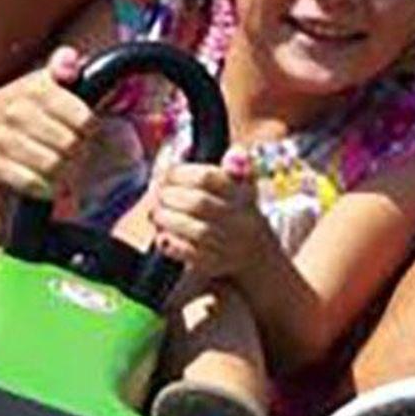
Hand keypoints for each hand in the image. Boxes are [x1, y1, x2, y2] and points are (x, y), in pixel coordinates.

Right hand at [0, 47, 96, 200]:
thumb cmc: (22, 104)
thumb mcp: (42, 80)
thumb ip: (63, 66)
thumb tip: (69, 59)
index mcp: (37, 90)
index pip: (83, 118)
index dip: (92, 131)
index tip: (90, 133)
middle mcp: (17, 112)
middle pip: (70, 145)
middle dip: (82, 154)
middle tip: (83, 157)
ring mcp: (3, 139)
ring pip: (52, 166)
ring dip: (67, 174)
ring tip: (71, 172)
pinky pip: (29, 182)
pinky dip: (46, 188)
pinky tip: (53, 186)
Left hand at [146, 148, 271, 280]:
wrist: (259, 258)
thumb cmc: (241, 216)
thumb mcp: (244, 188)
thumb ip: (232, 168)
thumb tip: (224, 150)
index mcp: (243, 195)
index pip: (209, 178)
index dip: (181, 173)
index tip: (165, 173)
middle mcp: (240, 221)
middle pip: (200, 204)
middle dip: (170, 197)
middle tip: (156, 194)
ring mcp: (230, 245)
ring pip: (196, 231)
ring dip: (168, 220)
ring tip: (155, 214)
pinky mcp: (217, 265)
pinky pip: (192, 256)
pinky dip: (173, 245)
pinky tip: (161, 237)